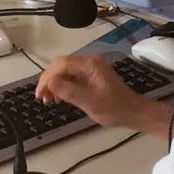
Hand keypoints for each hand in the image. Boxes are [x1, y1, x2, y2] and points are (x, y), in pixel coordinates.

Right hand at [35, 54, 152, 129]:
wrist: (133, 112)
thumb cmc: (114, 108)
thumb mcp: (90, 102)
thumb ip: (69, 91)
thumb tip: (50, 82)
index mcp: (90, 64)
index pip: (61, 64)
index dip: (47, 77)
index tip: (40, 94)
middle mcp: (90, 61)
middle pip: (62, 65)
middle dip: (49, 80)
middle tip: (42, 98)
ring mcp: (91, 68)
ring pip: (65, 71)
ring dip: (55, 84)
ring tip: (49, 101)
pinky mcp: (91, 75)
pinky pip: (72, 77)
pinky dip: (63, 86)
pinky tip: (59, 98)